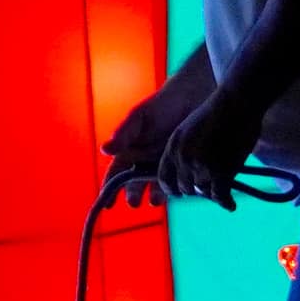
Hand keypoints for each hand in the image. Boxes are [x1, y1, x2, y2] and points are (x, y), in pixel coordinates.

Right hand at [99, 59, 215, 207]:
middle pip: (134, 182)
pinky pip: (176, 181)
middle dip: (133, 194)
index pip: (116, 173)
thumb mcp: (139, 118)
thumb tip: (104, 150)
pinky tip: (176, 190)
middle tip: (134, 203)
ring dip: (154, 194)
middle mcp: (145, 159)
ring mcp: (164, 163)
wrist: (194, 97)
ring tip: (154, 200)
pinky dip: (175, 187)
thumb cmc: (163, 105)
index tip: (108, 203)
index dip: (110, 188)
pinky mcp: (182, 164)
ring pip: (155, 185)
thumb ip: (123, 134)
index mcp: (131, 150)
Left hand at [148, 88, 269, 208]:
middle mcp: (183, 158)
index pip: (164, 178)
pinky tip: (230, 204)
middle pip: (185, 188)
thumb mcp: (190, 130)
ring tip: (222, 192)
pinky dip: (225, 202)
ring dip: (213, 192)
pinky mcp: (221, 173)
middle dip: (196, 189)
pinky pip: (219, 196)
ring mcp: (201, 167)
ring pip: (203, 192)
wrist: (237, 103)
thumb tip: (187, 174)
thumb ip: (185, 151)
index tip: (180, 191)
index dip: (172, 188)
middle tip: (210, 187)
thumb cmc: (219, 114)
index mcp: (173, 146)